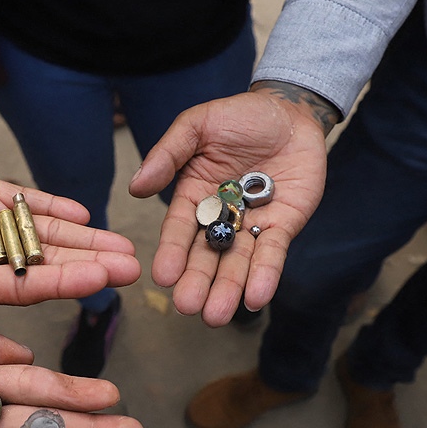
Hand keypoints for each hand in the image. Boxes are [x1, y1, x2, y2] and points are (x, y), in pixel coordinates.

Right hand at [0, 156, 139, 329]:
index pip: (24, 288)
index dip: (63, 282)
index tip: (99, 279)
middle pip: (46, 263)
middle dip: (88, 263)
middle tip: (131, 266)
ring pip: (43, 233)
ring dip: (82, 238)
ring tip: (122, 242)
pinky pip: (23, 201)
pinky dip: (51, 205)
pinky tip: (84, 212)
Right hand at [128, 83, 335, 325]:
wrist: (290, 110)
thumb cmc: (240, 116)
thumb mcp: (197, 126)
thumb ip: (168, 154)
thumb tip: (136, 187)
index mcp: (193, 196)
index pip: (180, 230)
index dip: (172, 253)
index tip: (162, 277)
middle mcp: (220, 217)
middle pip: (207, 255)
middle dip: (198, 282)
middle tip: (188, 307)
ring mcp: (252, 224)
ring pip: (238, 262)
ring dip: (228, 289)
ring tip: (216, 316)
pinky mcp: (284, 226)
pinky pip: (273, 254)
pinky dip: (265, 275)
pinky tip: (256, 298)